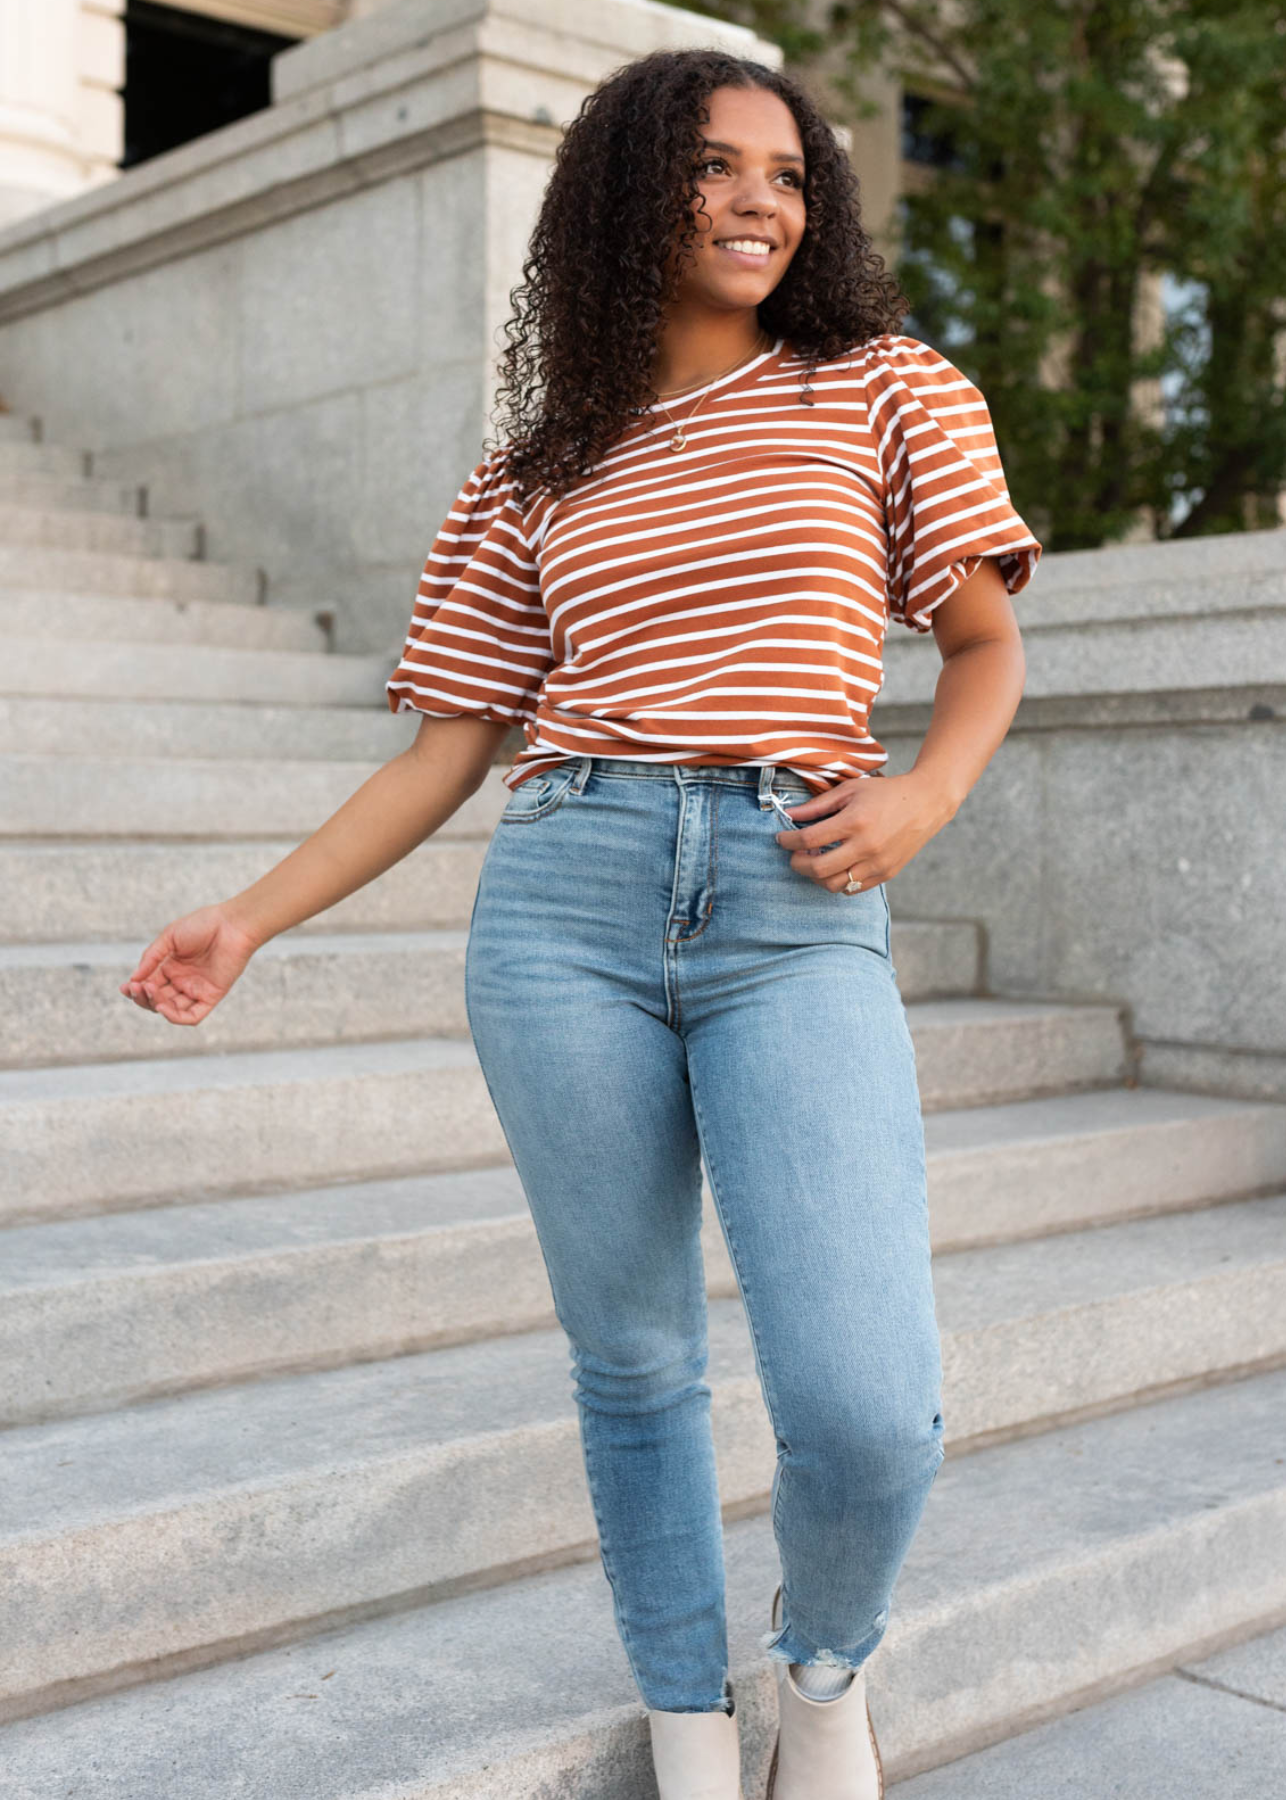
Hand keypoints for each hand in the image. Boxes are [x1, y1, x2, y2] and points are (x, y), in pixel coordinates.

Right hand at [119, 904, 259, 1025]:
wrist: (232, 924)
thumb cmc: (203, 925)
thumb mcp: (169, 938)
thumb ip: (151, 958)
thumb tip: (133, 979)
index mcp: (172, 967)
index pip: (149, 986)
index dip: (136, 990)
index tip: (126, 987)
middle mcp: (183, 981)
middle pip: (158, 1000)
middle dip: (143, 997)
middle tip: (136, 988)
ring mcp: (197, 990)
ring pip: (172, 1010)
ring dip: (156, 1005)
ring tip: (149, 991)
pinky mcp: (211, 996)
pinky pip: (193, 1016)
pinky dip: (176, 1017)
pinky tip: (163, 1007)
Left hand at [774, 772, 955, 892]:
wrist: (926, 803)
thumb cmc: (886, 793)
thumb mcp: (850, 790)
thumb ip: (818, 805)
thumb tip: (789, 815)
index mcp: (855, 822)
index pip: (809, 839)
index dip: (788, 841)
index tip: (782, 838)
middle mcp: (866, 846)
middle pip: (818, 868)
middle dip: (798, 863)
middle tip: (794, 854)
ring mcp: (877, 863)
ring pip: (833, 884)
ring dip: (816, 876)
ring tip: (815, 860)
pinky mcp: (886, 874)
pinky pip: (852, 889)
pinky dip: (837, 881)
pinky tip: (835, 866)